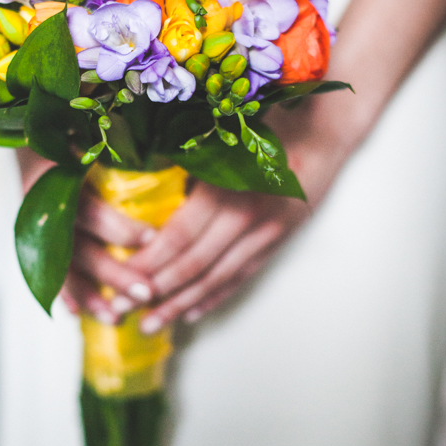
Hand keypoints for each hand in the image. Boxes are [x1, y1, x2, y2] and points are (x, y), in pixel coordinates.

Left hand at [62, 98, 354, 329]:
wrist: (327, 128)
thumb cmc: (270, 121)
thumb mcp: (223, 135)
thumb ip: (188, 167)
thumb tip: (145, 197)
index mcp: (228, 186)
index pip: (178, 236)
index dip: (147, 262)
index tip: (117, 277)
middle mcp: (248, 217)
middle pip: (193, 264)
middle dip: (154, 292)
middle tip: (120, 310)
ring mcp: (267, 234)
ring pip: (217, 278)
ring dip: (181, 304)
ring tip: (151, 324)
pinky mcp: (279, 242)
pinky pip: (242, 276)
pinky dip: (215, 296)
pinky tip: (191, 312)